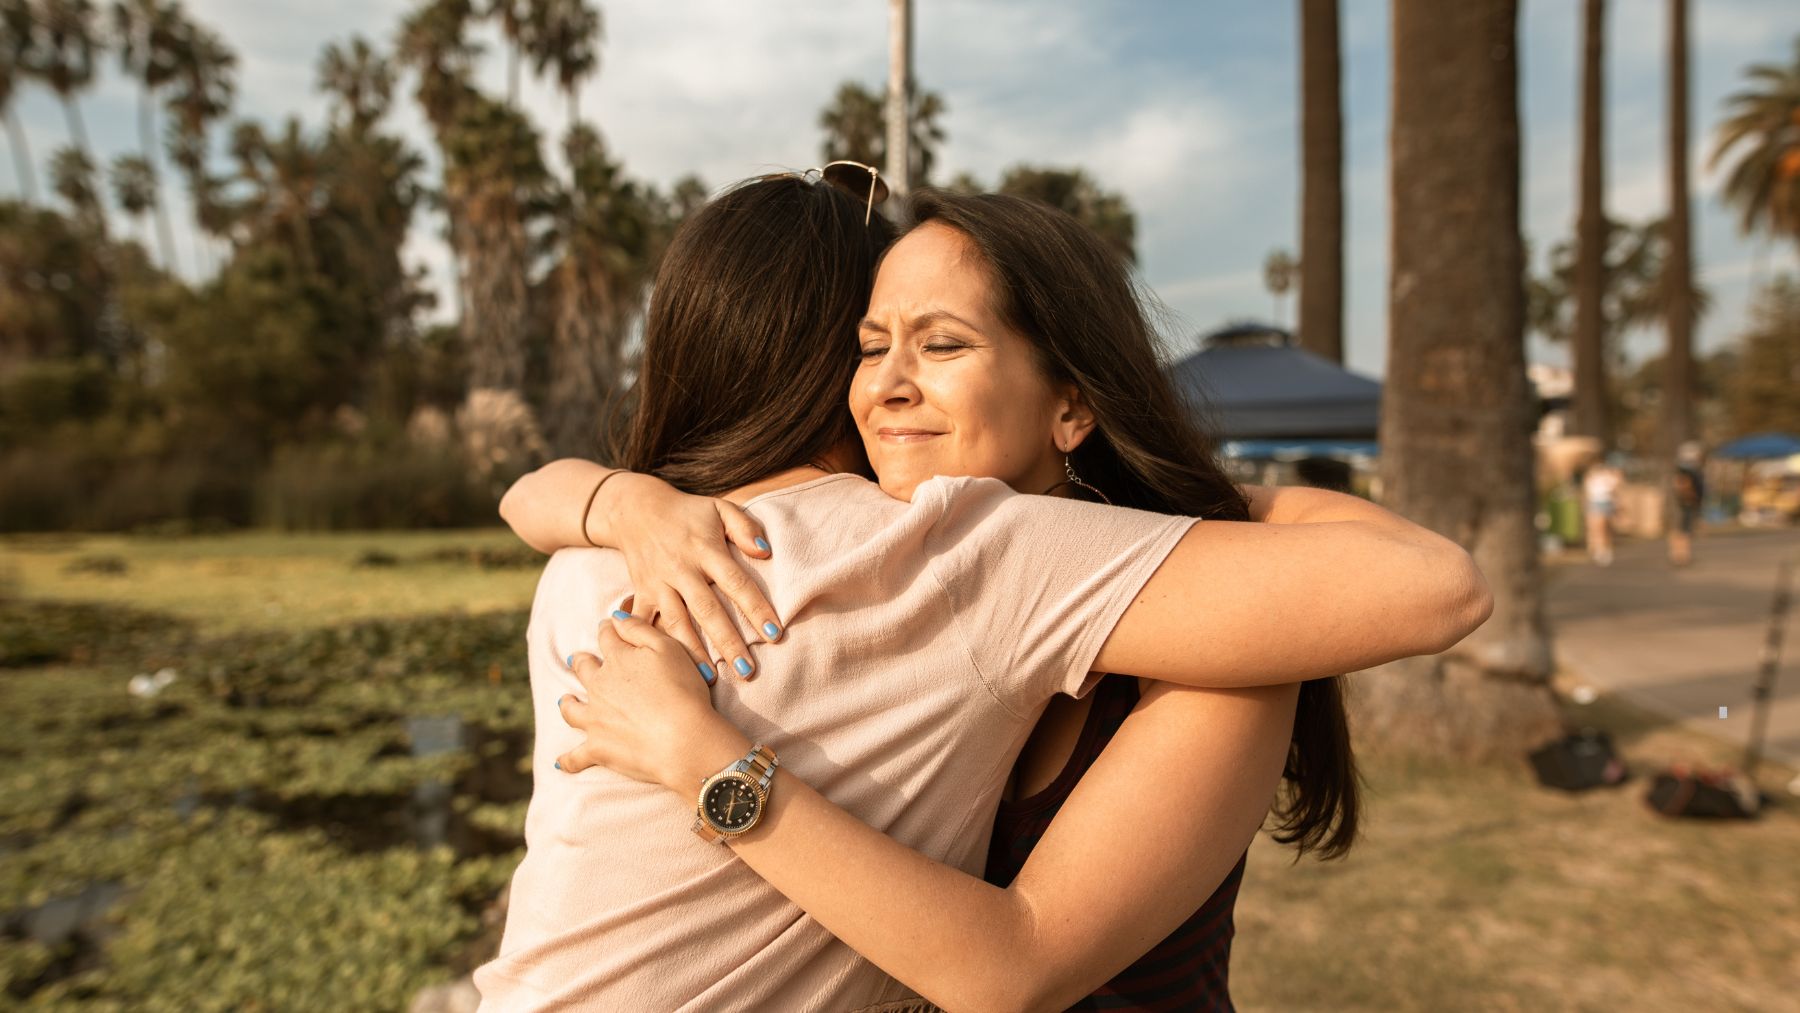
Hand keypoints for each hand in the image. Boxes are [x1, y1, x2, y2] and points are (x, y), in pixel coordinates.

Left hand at [555, 611, 750, 791]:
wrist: (684, 740)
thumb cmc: (683, 691)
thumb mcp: (669, 648)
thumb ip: (639, 629)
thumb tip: (615, 616)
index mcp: (617, 659)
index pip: (607, 636)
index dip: (608, 629)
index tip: (608, 627)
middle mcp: (599, 686)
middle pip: (583, 669)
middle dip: (582, 662)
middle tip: (580, 660)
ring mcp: (594, 719)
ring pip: (571, 708)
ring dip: (568, 703)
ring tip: (566, 701)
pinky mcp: (597, 749)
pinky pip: (575, 757)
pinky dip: (568, 760)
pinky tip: (560, 763)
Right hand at [596, 472, 784, 678]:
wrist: (636, 510)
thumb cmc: (688, 513)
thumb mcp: (719, 508)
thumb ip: (744, 527)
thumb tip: (765, 551)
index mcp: (705, 549)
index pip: (736, 582)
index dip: (755, 608)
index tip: (774, 634)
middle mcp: (681, 569)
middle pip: (707, 610)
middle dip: (728, 642)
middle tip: (747, 670)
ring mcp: (658, 583)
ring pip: (676, 623)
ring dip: (693, 652)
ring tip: (711, 679)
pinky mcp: (640, 593)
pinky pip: (646, 623)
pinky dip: (654, 645)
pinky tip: (666, 667)